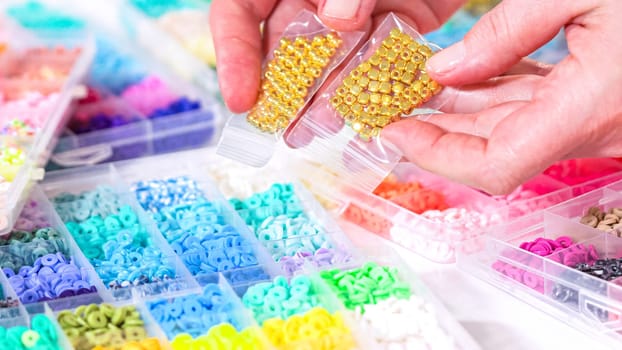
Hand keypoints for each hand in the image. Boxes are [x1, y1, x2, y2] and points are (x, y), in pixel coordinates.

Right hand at [210, 0, 465, 113]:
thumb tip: (339, 20)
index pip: (239, 12)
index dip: (235, 55)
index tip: (242, 99)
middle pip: (287, 44)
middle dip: (285, 89)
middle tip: (284, 130)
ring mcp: (356, 8)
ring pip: (334, 58)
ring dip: (327, 95)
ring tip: (322, 130)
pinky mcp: (398, 18)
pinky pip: (382, 55)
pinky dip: (376, 81)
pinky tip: (367, 109)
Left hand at [382, 0, 621, 193]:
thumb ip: (507, 32)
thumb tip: (444, 70)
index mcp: (586, 108)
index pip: (493, 166)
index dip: (436, 155)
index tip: (393, 129)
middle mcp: (589, 128)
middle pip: (492, 154)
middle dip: (435, 135)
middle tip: (389, 108)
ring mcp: (592, 119)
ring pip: (507, 133)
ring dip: (457, 117)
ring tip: (412, 91)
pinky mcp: (592, 103)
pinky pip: (529, 111)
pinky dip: (488, 98)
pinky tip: (459, 79)